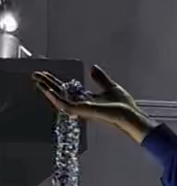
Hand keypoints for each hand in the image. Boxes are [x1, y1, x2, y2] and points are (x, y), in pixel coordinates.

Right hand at [32, 65, 155, 144]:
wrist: (132, 117)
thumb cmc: (126, 108)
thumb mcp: (111, 88)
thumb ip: (100, 79)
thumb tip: (93, 68)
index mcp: (88, 100)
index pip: (68, 90)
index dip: (56, 82)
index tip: (46, 74)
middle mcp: (84, 106)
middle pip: (61, 94)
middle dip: (48, 84)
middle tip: (35, 75)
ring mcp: (83, 110)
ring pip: (60, 99)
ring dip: (48, 89)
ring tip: (37, 80)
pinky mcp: (85, 112)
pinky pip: (67, 106)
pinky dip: (57, 98)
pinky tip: (48, 90)